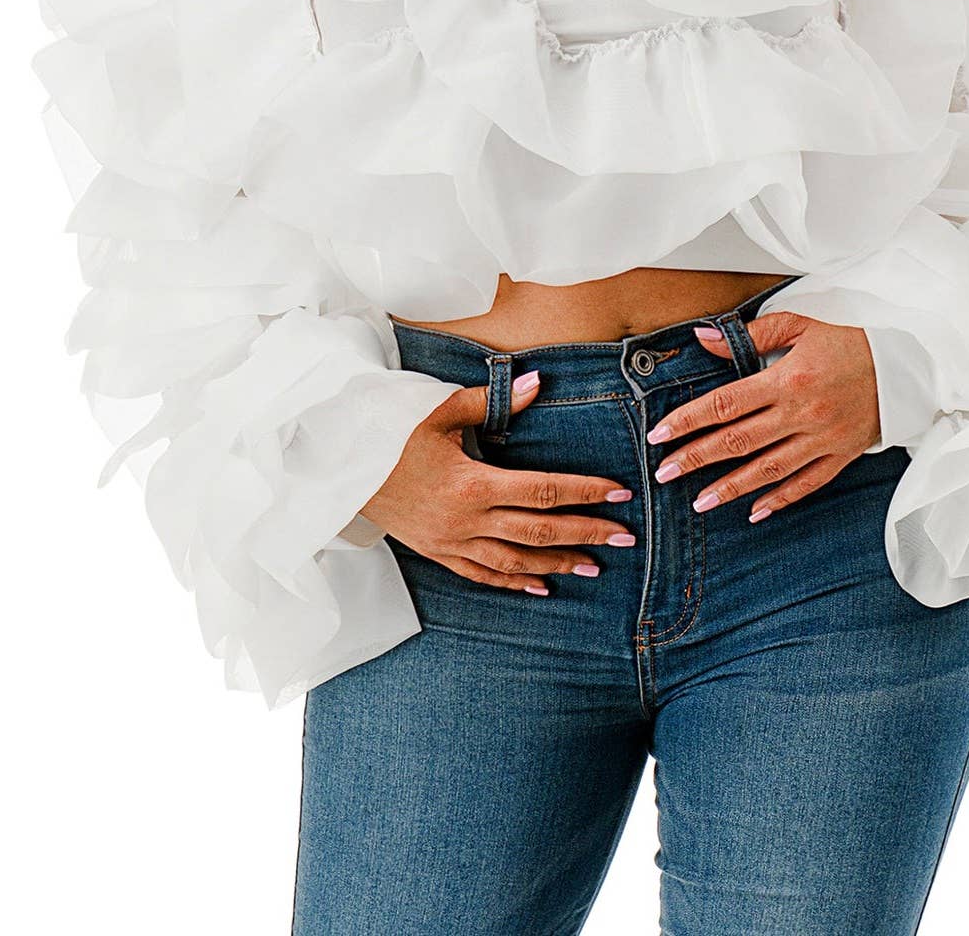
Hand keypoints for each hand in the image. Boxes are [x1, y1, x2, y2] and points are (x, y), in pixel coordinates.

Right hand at [361, 373, 637, 595]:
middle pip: (538, 530)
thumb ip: (491, 402)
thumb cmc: (391, 434)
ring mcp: (451, 543)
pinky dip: (513, 581)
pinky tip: (540, 586)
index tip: (619, 494)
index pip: (542, 491)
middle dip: (586, 533)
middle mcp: (466, 520)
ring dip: (557, 564)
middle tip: (626, 537)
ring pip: (515, 560)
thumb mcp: (438, 411)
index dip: (584, 492)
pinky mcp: (437, 553)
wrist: (342, 471)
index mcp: (471, 483)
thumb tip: (537, 382)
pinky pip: (482, 574)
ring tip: (594, 566)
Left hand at [646, 313, 881, 519]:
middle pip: (739, 441)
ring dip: (731, 488)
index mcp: (788, 380)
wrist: (908, 362)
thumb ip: (752, 335)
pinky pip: (808, 484)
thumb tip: (704, 338)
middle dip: (696, 458)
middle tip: (663, 474)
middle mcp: (802, 414)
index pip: (725, 404)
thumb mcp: (802, 324)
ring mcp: (823, 440)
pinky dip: (781, 500)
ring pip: (769, 470)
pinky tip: (755, 512)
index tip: (659, 435)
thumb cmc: (851, 338)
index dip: (688, 420)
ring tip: (699, 502)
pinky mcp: (842, 455)